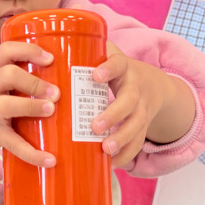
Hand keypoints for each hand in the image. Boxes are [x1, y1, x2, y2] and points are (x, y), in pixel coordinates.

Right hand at [0, 41, 59, 167]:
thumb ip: (19, 80)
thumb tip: (63, 79)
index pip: (6, 51)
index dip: (28, 51)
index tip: (49, 58)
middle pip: (7, 74)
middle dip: (33, 81)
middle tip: (56, 91)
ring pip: (7, 105)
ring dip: (31, 106)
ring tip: (51, 109)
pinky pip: (13, 144)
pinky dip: (32, 153)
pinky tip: (49, 159)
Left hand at [91, 43, 193, 167]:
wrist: (152, 84)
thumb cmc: (116, 71)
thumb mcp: (107, 56)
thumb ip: (84, 50)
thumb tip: (52, 40)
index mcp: (123, 68)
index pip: (118, 64)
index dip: (109, 68)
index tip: (96, 75)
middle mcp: (136, 89)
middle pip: (130, 102)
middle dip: (114, 115)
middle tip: (95, 126)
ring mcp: (142, 109)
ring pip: (137, 124)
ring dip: (122, 138)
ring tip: (105, 149)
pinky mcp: (144, 127)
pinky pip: (138, 143)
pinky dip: (126, 155)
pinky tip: (111, 164)